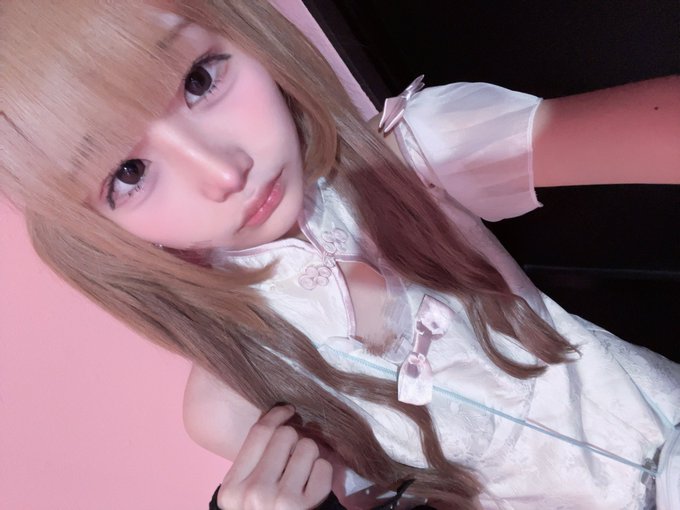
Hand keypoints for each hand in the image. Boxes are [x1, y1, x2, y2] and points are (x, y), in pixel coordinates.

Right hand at [216, 405, 332, 509]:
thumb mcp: (244, 496)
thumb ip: (254, 462)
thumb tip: (280, 418)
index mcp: (232, 488)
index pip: (258, 434)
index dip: (275, 416)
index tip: (286, 411)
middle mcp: (254, 493)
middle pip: (284, 435)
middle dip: (294, 438)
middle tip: (294, 452)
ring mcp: (281, 501)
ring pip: (307, 447)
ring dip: (310, 456)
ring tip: (303, 474)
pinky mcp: (306, 507)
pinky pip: (324, 468)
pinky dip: (323, 474)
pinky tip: (313, 488)